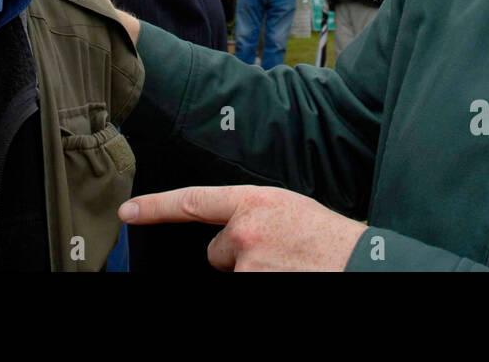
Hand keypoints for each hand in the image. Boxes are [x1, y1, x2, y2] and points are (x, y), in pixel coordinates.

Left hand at [119, 185, 367, 270]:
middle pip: (217, 252)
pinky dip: (264, 284)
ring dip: (255, 274)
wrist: (360, 265)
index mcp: (254, 201)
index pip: (191, 201)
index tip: (128, 212)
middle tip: (277, 256)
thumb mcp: (290, 209)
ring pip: (235, 275)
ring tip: (289, 267)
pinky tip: (288, 276)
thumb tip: (230, 230)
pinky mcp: (253, 287)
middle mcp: (244, 232)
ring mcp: (248, 266)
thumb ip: (254, 213)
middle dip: (238, 258)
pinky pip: (245, 287)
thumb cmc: (331, 239)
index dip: (154, 207)